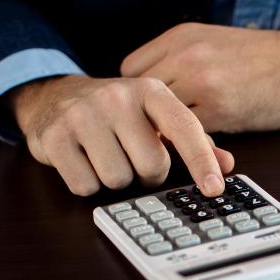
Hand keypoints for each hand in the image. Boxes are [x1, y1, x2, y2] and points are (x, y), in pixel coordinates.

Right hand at [9, 75, 234, 196]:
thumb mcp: (155, 117)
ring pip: (117, 180)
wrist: (54, 96)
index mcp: (150, 91)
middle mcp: (117, 98)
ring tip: (105, 156)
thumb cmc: (116, 115)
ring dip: (114, 180)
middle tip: (132, 158)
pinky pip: (85, 186)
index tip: (214, 188)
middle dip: (146, 174)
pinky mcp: (55, 137)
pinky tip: (82, 161)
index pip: (184, 128)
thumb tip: (226, 165)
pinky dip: (86, 184)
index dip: (201, 161)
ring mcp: (82, 115)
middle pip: (151, 166)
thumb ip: (192, 141)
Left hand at [120, 23, 279, 132]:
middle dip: (147, 118)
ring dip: (168, 135)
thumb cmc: (266, 60)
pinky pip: (189, 135)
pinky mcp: (220, 110)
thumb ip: (180, 62)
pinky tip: (207, 146)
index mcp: (181, 37)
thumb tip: (154, 96)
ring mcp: (201, 81)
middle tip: (159, 134)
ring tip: (182, 143)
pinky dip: (194, 144)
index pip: (131, 70)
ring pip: (161, 119)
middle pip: (140, 97)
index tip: (149, 110)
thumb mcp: (214, 44)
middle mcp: (186, 55)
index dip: (138, 95)